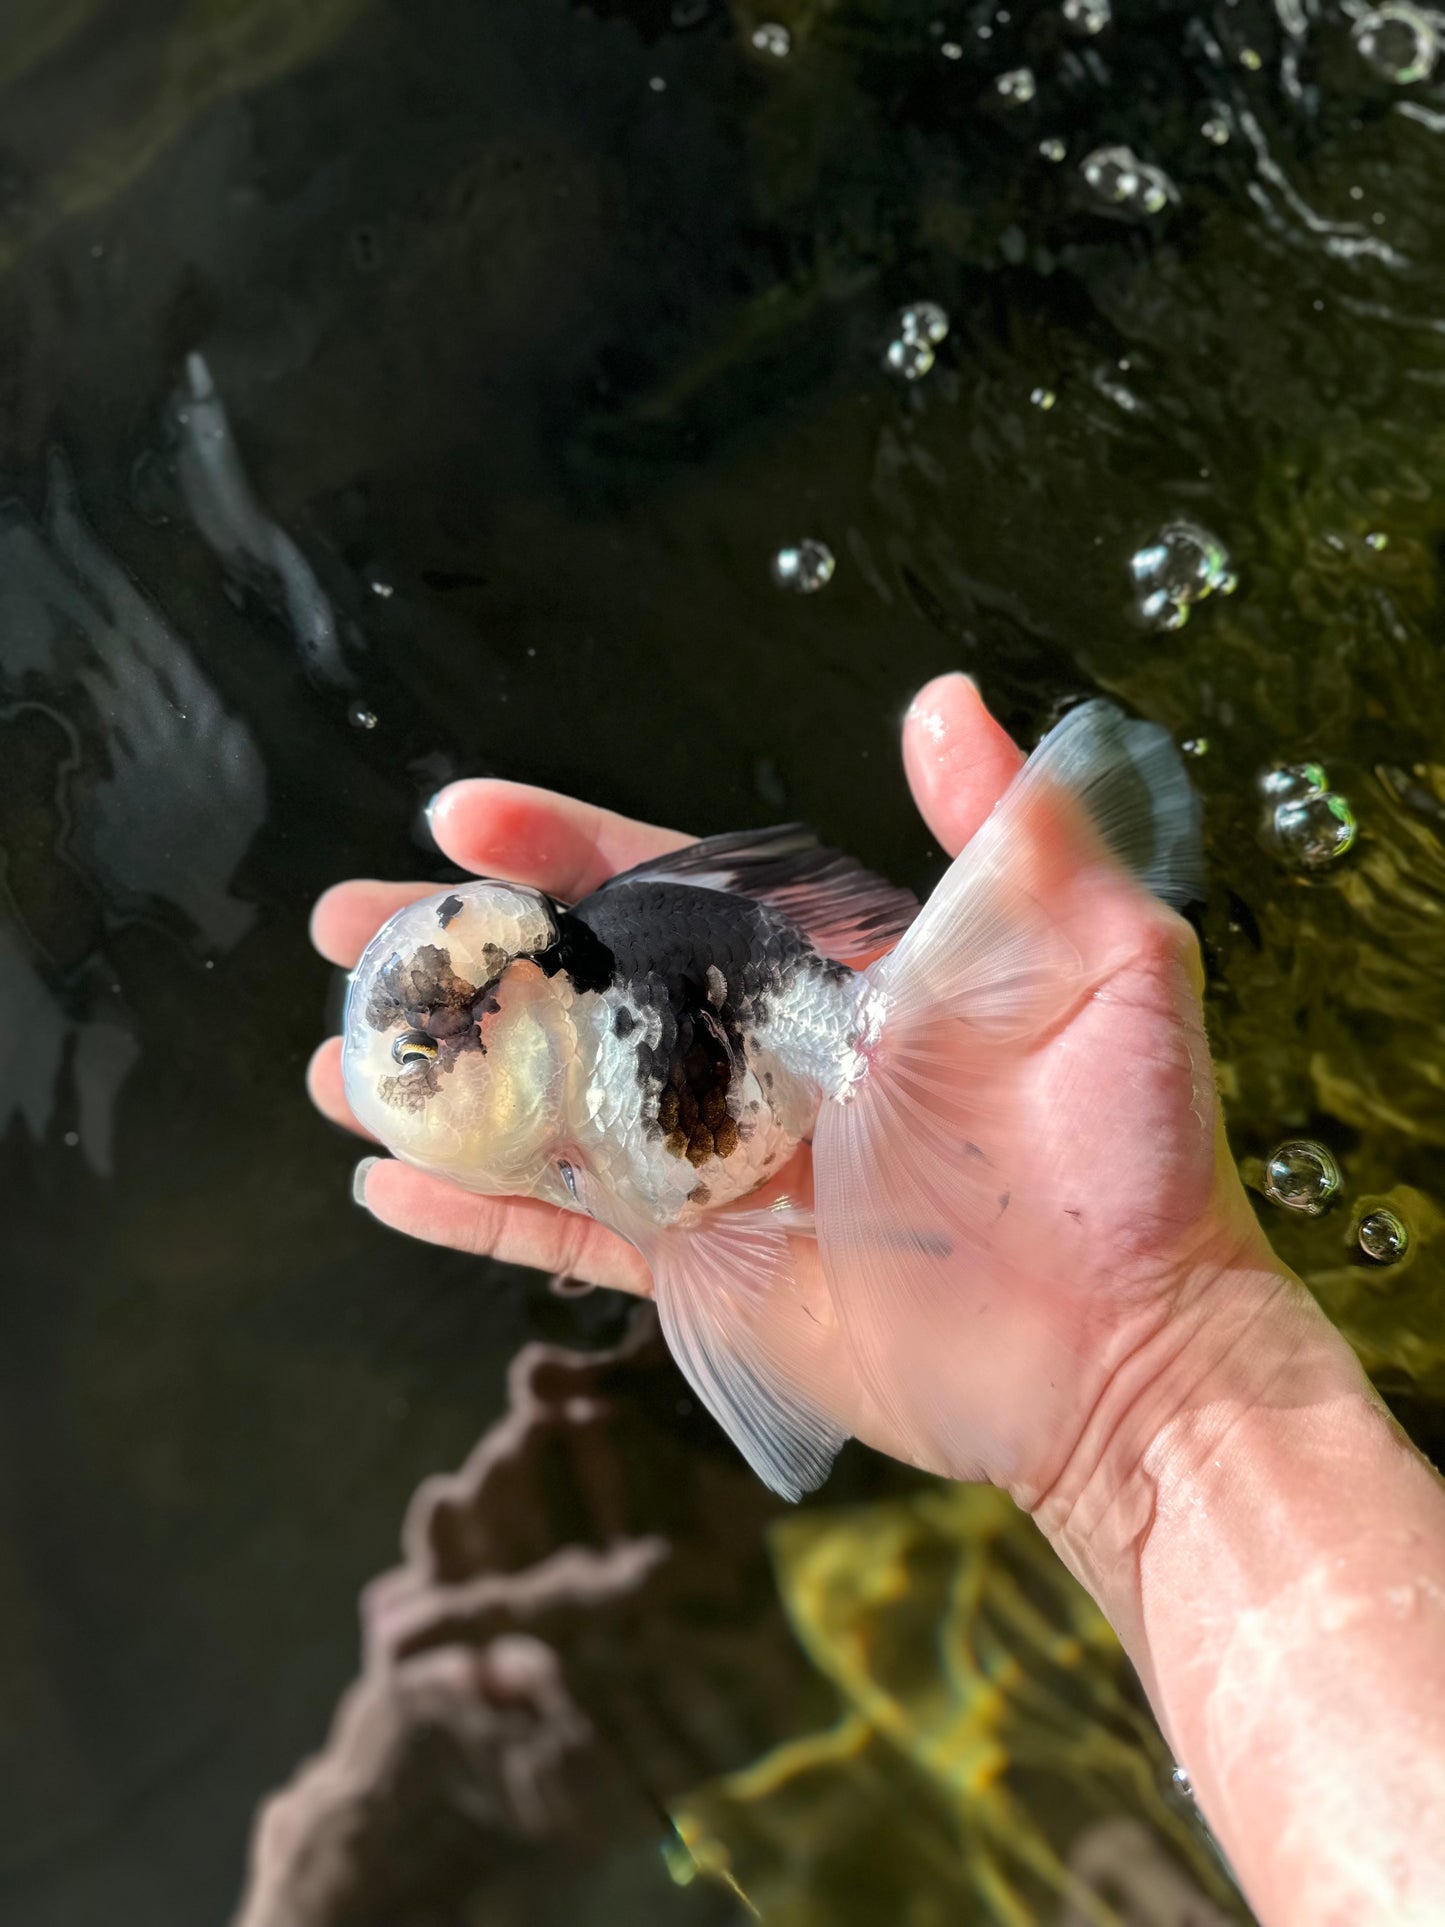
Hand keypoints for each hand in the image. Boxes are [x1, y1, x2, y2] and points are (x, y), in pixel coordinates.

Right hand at [308, 675, 1277, 1505]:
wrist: (1130, 1349)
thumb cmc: (1129, 1150)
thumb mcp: (1100, 958)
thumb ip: (1014, 833)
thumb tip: (938, 697)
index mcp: (827, 975)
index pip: (668, 890)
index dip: (561, 849)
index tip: (458, 815)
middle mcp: (757, 1062)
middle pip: (577, 991)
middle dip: (460, 955)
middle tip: (345, 930)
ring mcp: (721, 1173)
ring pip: (550, 1113)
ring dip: (443, 1084)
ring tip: (338, 1059)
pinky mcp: (706, 1276)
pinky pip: (569, 1240)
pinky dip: (477, 1215)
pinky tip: (387, 1187)